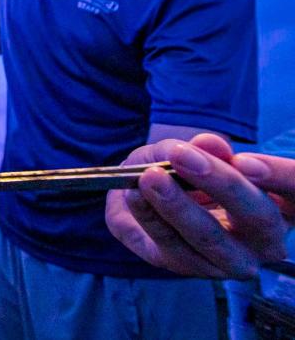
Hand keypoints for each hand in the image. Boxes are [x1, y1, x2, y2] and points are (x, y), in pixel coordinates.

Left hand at [106, 133, 293, 278]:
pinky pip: (171, 246)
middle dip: (219, 184)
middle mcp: (268, 239)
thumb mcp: (193, 151)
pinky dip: (149, 218)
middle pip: (258, 216)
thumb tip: (209, 144)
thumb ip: (203, 149)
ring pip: (211, 238)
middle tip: (182, 156)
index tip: (244, 161)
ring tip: (150, 177)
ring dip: (176, 206)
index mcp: (284, 204)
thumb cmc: (187, 169)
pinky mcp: (193, 268)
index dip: (280, 176)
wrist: (149, 194)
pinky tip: (133, 193)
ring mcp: (234, 260)